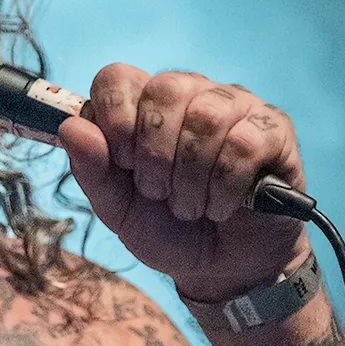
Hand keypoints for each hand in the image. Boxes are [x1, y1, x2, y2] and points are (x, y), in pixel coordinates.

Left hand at [57, 65, 310, 303]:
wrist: (222, 268)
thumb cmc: (167, 229)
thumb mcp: (118, 209)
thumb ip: (92, 170)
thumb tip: (71, 127)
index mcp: (144, 104)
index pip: (117, 77)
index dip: (115, 119)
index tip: (123, 164)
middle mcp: (190, 93)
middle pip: (164, 90)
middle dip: (154, 154)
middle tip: (158, 193)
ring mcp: (235, 106)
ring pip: (207, 117)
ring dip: (191, 177)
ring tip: (190, 207)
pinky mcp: (273, 129)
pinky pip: (245, 142)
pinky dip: (225, 186)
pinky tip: (222, 207)